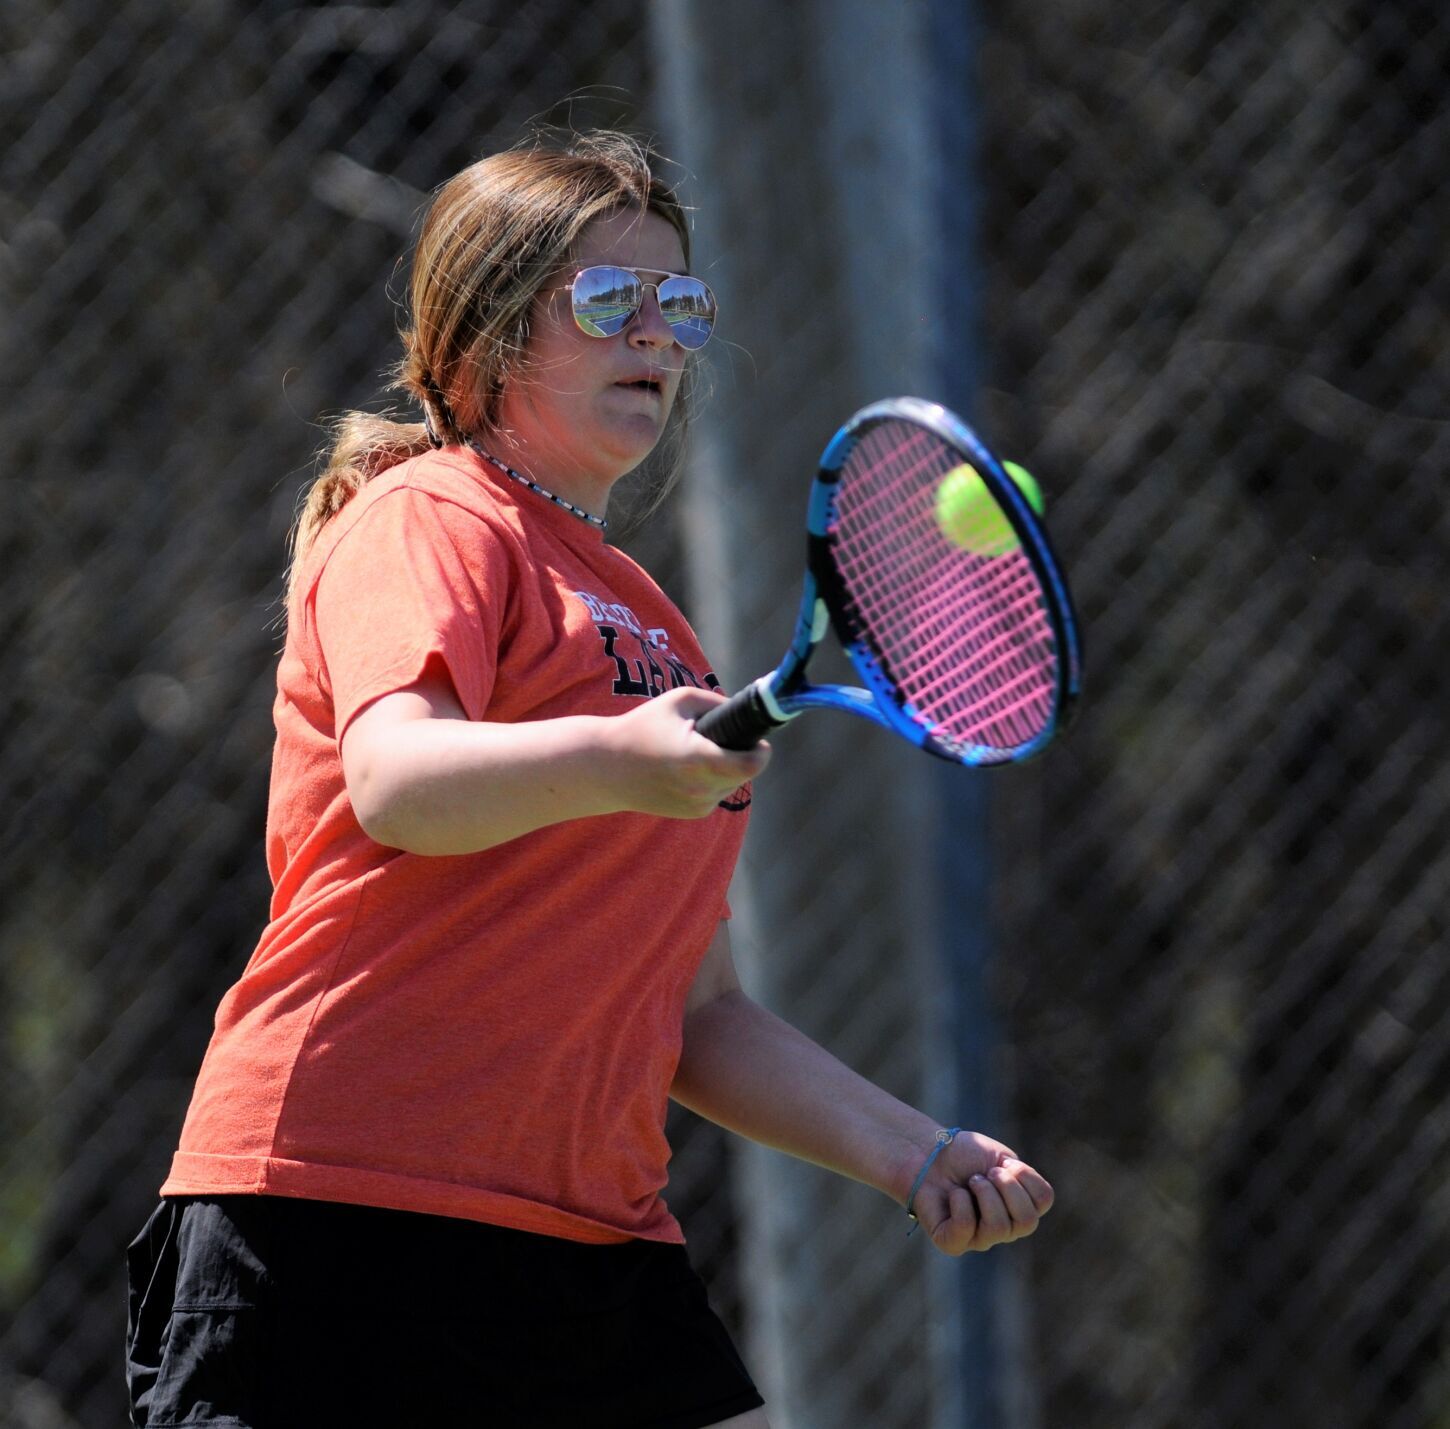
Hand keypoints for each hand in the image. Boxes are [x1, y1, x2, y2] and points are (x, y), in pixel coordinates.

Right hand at [602, 687, 770, 818]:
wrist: (606, 768)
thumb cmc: (642, 727)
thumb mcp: (680, 700)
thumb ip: (718, 702)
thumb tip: (746, 712)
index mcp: (699, 760)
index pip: (752, 765)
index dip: (761, 751)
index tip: (758, 739)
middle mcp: (701, 789)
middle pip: (746, 773)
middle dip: (743, 755)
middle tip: (725, 738)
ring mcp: (697, 806)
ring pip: (733, 784)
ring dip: (728, 768)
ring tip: (700, 751)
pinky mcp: (693, 814)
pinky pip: (718, 793)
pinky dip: (713, 780)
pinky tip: (689, 768)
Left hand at [908, 1130, 1053, 1255]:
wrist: (928, 1152)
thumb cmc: (966, 1156)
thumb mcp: (1002, 1158)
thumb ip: (1023, 1180)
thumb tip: (1023, 1203)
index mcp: (1020, 1208)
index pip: (1043, 1200)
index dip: (1023, 1174)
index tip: (1002, 1163)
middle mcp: (1004, 1229)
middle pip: (1027, 1221)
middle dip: (1006, 1187)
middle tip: (985, 1173)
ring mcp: (979, 1239)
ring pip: (999, 1228)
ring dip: (984, 1193)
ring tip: (971, 1181)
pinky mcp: (952, 1243)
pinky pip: (967, 1227)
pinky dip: (961, 1202)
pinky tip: (954, 1193)